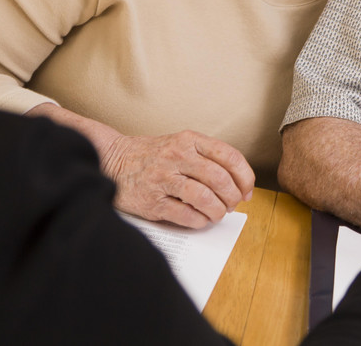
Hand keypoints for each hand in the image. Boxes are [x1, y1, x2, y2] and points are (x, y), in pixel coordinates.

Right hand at [102, 130, 254, 227]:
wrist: (113, 161)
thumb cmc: (154, 156)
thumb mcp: (182, 144)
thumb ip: (209, 159)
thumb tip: (240, 186)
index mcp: (189, 140)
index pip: (229, 156)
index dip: (245, 177)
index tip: (247, 190)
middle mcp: (177, 156)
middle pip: (220, 179)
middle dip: (232, 197)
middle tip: (232, 205)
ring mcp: (163, 178)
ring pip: (205, 198)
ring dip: (218, 211)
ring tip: (217, 214)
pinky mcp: (152, 201)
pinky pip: (186, 215)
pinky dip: (200, 221)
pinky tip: (200, 219)